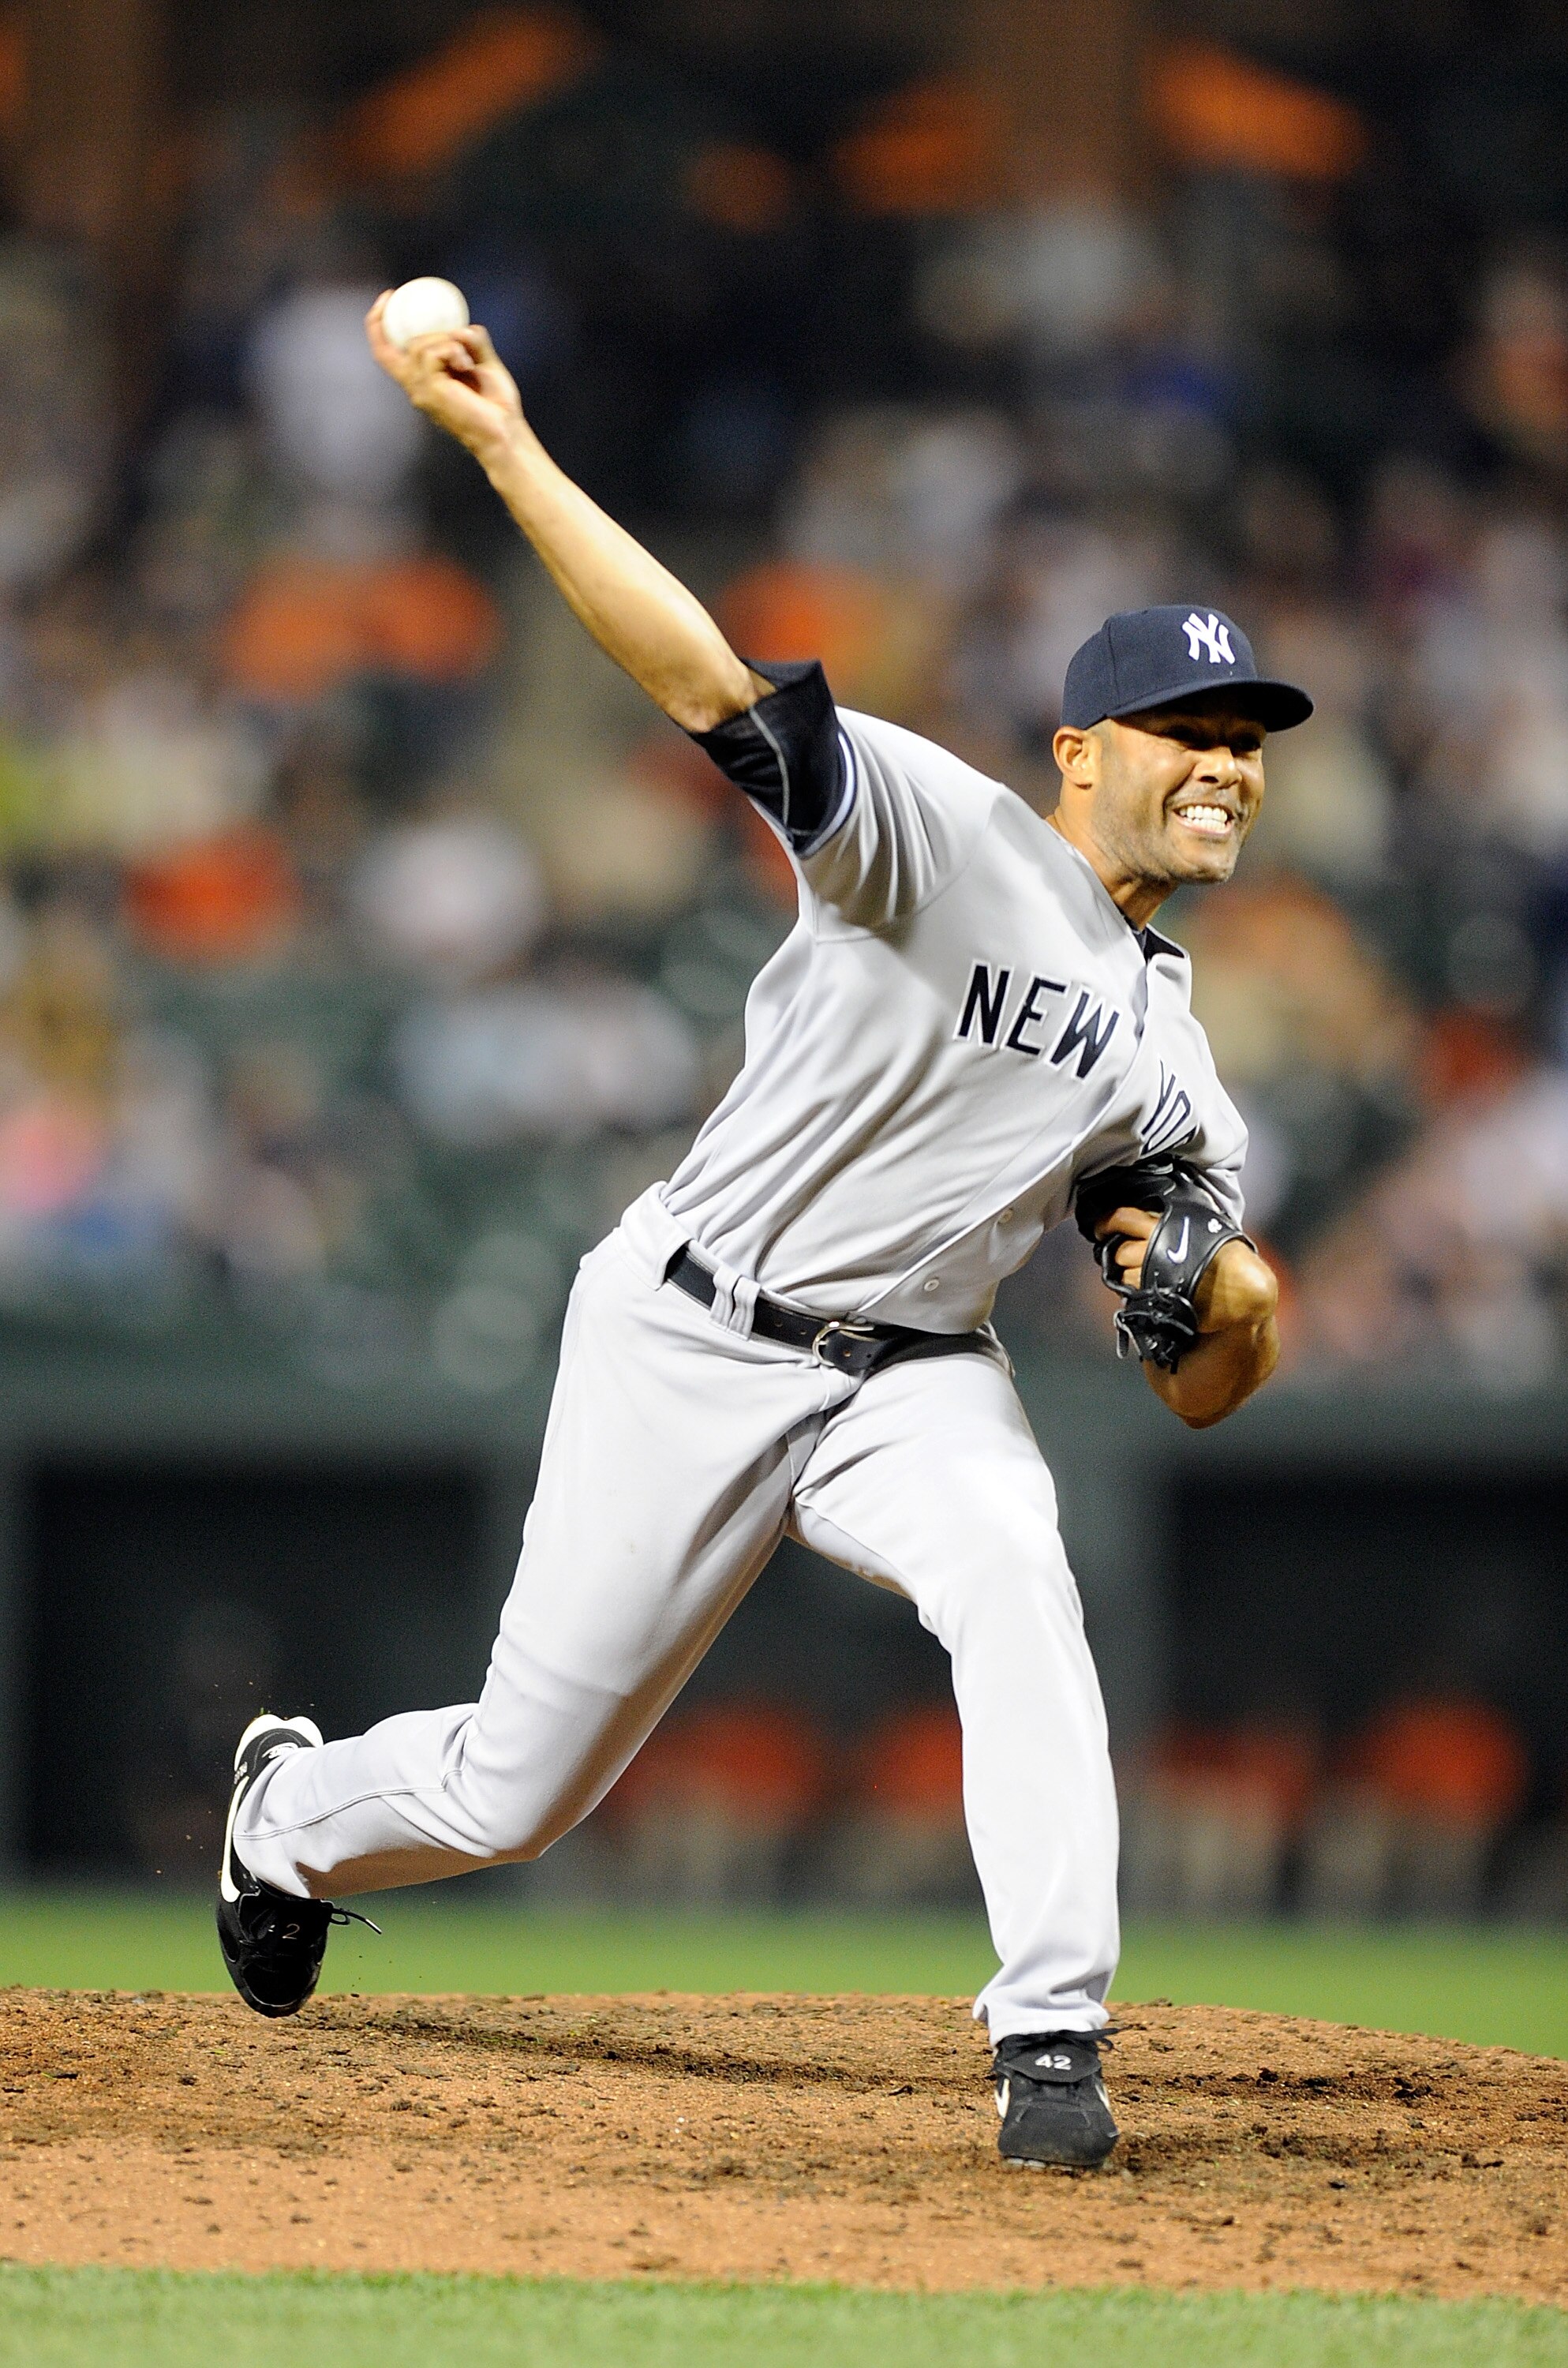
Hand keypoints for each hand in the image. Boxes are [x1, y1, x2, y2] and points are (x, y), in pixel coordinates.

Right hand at [366, 294, 524, 470]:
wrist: (505, 430)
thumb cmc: (496, 404)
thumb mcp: (484, 362)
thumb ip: (472, 341)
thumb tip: (462, 328)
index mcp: (422, 380)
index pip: (384, 351)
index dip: (378, 322)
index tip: (389, 296)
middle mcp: (415, 387)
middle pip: (408, 343)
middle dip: (438, 333)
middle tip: (462, 340)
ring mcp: (420, 390)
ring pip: (420, 345)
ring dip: (449, 343)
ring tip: (468, 361)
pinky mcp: (429, 390)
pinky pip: (433, 353)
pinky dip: (453, 350)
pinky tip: (467, 366)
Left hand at [1094, 1206, 1274, 1333]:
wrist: (1242, 1290)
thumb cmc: (1228, 1256)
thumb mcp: (1203, 1226)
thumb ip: (1175, 1224)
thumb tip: (1150, 1219)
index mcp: (1166, 1223)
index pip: (1123, 1217)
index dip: (1105, 1223)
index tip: (1099, 1229)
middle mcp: (1156, 1244)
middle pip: (1119, 1250)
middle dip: (1117, 1256)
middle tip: (1122, 1260)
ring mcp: (1155, 1271)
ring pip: (1123, 1276)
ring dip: (1126, 1279)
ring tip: (1140, 1279)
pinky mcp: (1157, 1295)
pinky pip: (1133, 1296)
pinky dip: (1135, 1297)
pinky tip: (1148, 1294)